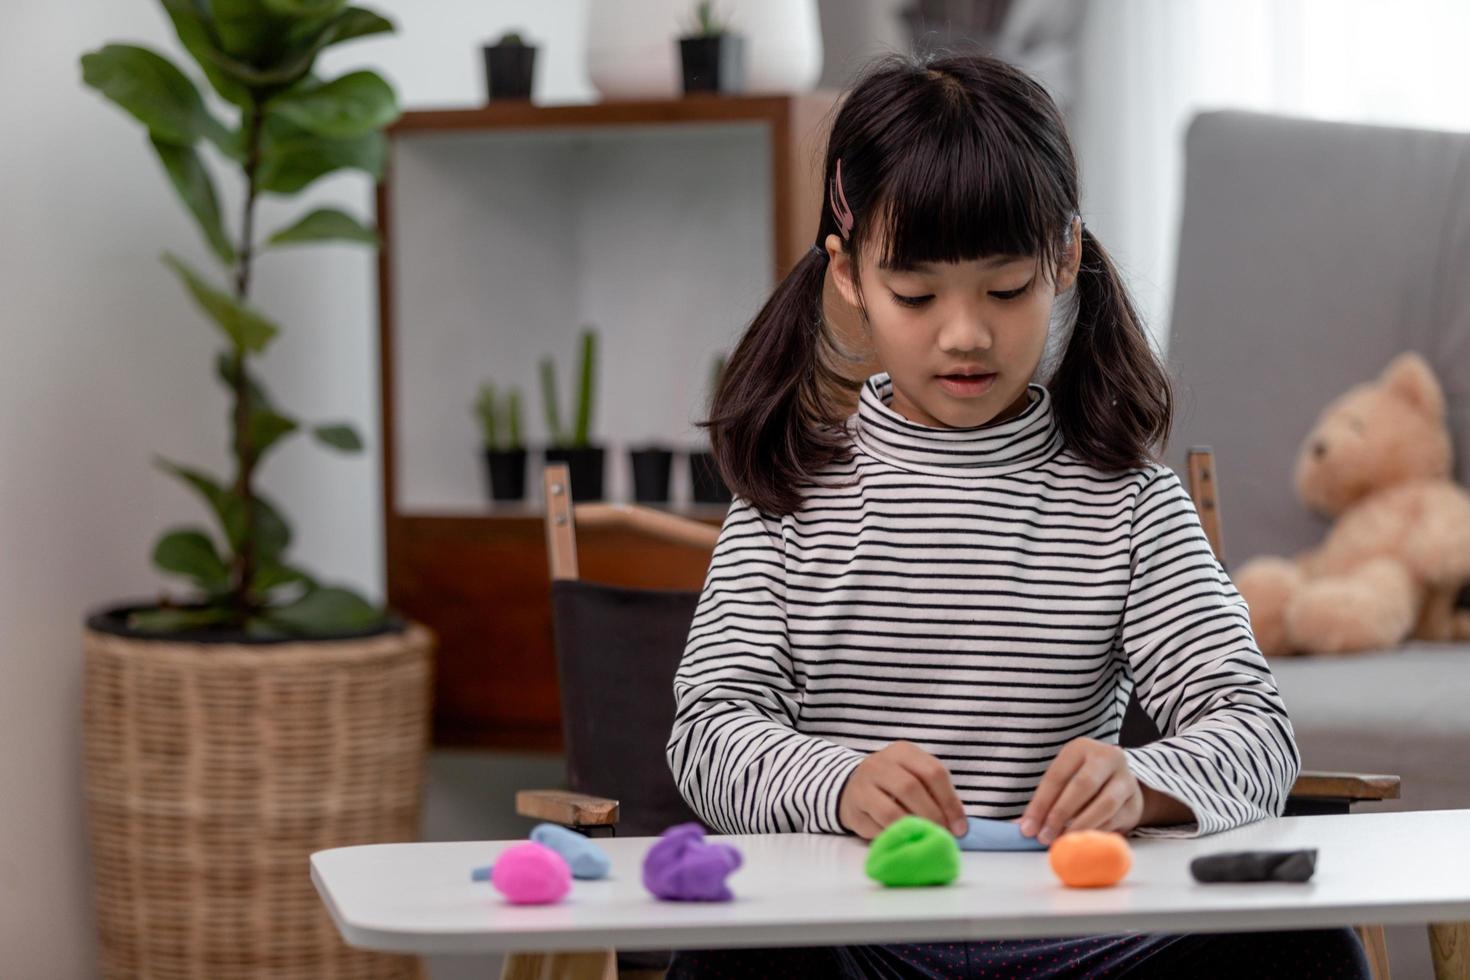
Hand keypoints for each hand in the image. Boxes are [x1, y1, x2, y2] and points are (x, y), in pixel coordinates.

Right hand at [838, 740, 968, 839]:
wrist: (853, 786)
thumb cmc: (894, 784)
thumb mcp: (915, 776)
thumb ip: (935, 794)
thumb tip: (958, 826)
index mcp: (904, 751)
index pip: (933, 772)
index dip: (950, 802)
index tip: (960, 827)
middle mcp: (881, 762)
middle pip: (911, 788)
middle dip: (932, 816)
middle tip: (943, 835)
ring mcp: (863, 783)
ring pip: (891, 811)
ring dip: (913, 829)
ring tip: (924, 839)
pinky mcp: (853, 806)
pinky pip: (876, 827)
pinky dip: (894, 836)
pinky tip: (903, 839)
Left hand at [1019, 738, 1143, 844]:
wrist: (1118, 781)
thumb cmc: (1081, 780)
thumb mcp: (1062, 780)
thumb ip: (1043, 802)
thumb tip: (1020, 828)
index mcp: (1081, 748)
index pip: (1057, 776)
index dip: (1040, 804)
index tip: (1027, 828)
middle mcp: (1107, 758)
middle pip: (1082, 786)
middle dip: (1060, 814)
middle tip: (1044, 837)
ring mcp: (1125, 779)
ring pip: (1104, 804)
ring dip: (1081, 826)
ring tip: (1063, 840)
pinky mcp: (1135, 802)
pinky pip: (1116, 820)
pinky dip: (1097, 833)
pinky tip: (1082, 841)